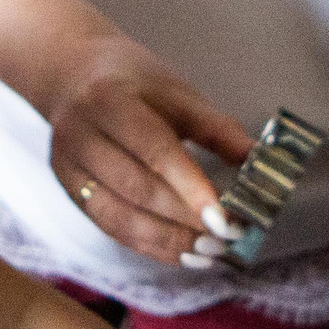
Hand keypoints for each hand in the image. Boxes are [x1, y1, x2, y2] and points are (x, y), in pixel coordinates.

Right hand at [44, 33, 255, 265]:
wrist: (71, 74)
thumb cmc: (133, 82)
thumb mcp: (177, 93)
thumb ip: (218, 129)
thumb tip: (260, 161)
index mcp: (111, 99)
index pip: (153, 149)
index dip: (190, 187)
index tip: (224, 218)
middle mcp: (81, 134)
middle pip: (137, 188)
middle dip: (185, 220)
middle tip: (228, 237)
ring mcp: (68, 166)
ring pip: (120, 216)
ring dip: (169, 240)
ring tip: (211, 252)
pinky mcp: (69, 190)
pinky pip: (110, 227)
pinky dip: (149, 245)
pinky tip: (183, 254)